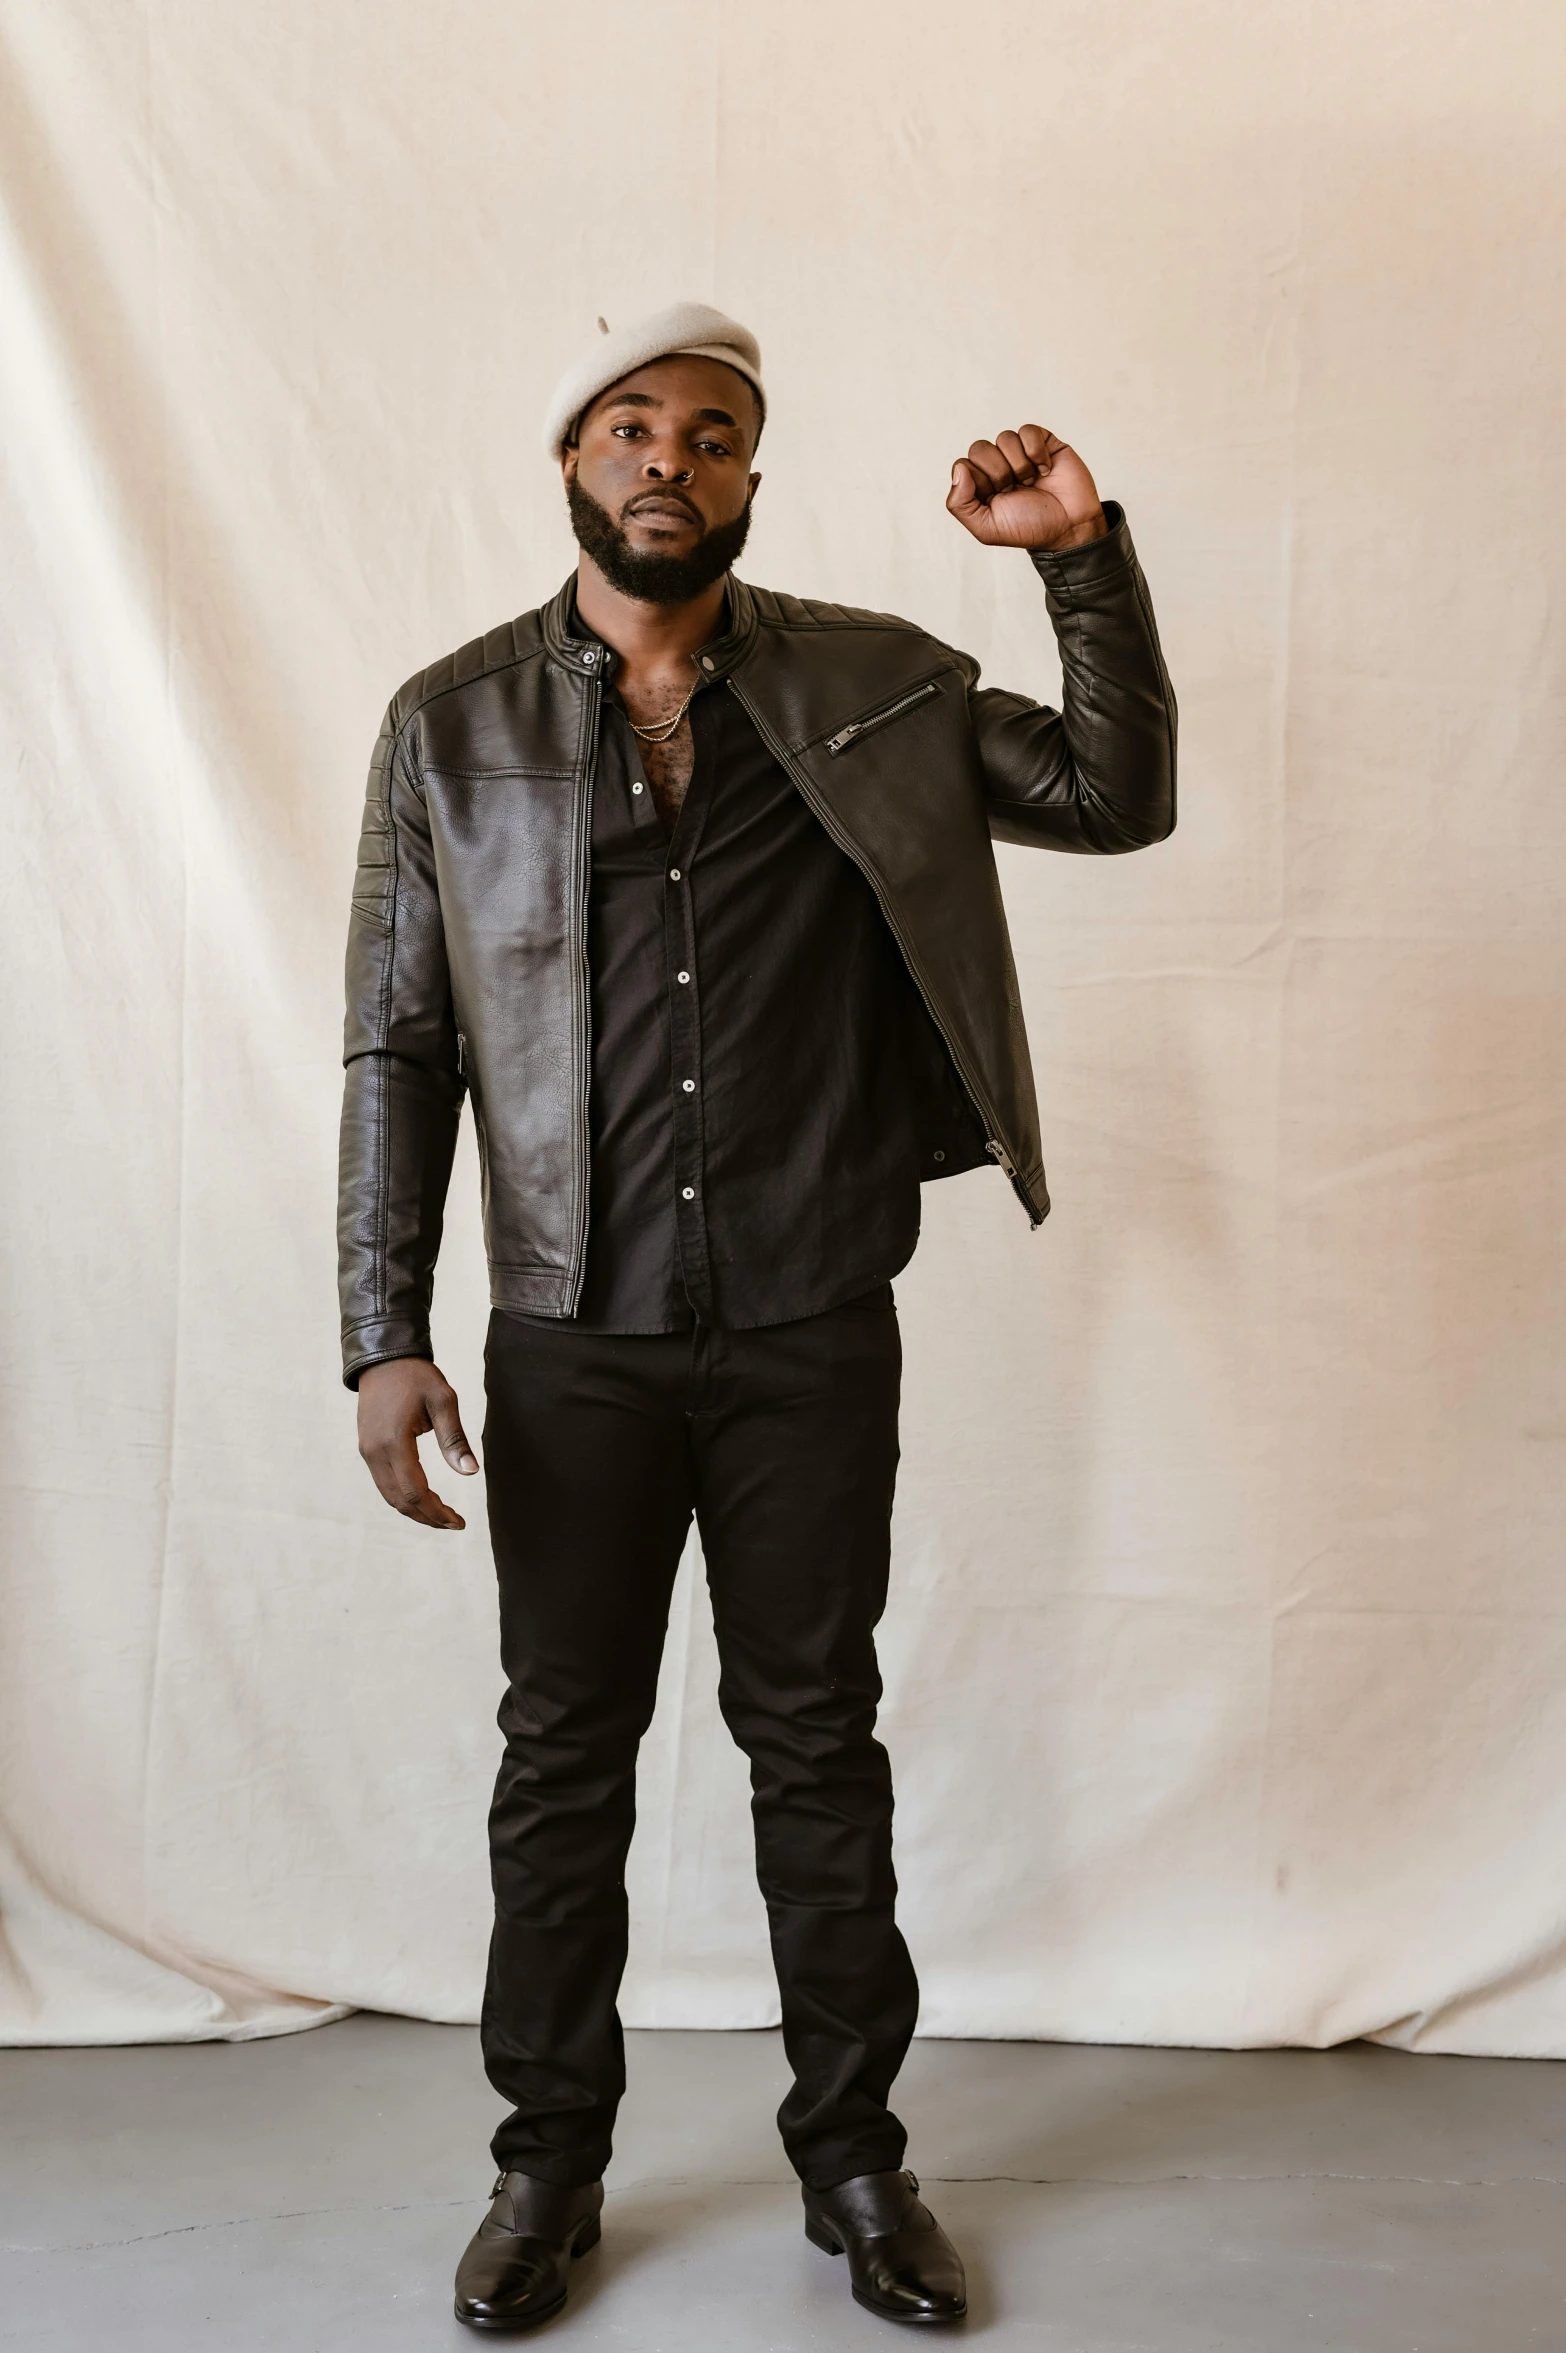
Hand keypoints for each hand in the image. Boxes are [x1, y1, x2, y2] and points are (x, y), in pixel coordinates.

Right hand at [357, 1357, 477, 1529]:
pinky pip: (383, 1483)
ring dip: (414, 1510)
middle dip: (427, 1517)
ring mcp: (367, 1452)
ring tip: (440, 1515)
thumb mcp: (443, 1400)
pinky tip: (421, 1498)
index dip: (437, 1512)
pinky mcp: (366, 1448)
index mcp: (394, 1442)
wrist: (382, 1357)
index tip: (458, 1521)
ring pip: (389, 1496)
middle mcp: (375, 1452)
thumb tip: (471, 1473)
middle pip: (400, 1501)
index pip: (415, 1492)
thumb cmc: (416, 1376)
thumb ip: (455, 1438)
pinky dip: (402, 1497)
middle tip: (453, 1523)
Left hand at [947, 425, 1106, 551]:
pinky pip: (1028, 431)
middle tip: (1015, 490)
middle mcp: (997, 465)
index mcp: (979, 484)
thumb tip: (959, 469)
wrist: (1069, 527)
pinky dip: (1036, 452)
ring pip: (1004, 438)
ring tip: (1032, 482)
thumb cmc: (1029, 528)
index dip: (980, 481)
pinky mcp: (1042, 442)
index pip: (963, 464)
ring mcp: (1019, 452)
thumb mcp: (986, 528)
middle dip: (998, 473)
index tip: (997, 498)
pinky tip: (1045, 470)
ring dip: (1020, 465)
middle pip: (979, 448)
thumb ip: (960, 504)